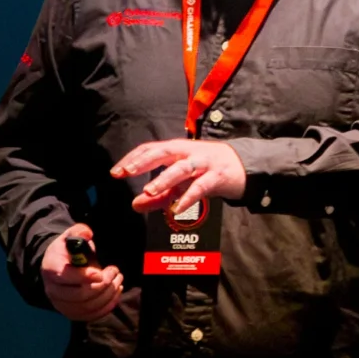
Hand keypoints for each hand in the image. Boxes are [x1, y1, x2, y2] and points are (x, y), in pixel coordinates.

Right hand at [41, 225, 122, 321]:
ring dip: (109, 294)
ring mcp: (62, 304)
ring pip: (88, 307)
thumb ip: (79, 232)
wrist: (61, 266)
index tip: (101, 272)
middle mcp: (52, 290)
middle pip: (80, 295)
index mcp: (51, 269)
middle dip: (103, 284)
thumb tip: (87, 233)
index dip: (84, 276)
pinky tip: (115, 291)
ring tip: (118, 279)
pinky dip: (108, 305)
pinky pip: (91, 315)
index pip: (65, 276)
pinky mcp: (72, 313)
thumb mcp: (71, 236)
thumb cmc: (68, 251)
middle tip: (115, 272)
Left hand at [112, 139, 246, 213]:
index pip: (150, 149)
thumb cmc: (207, 171)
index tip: (116, 172)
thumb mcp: (180, 182)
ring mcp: (204, 163)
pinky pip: (201, 186)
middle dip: (144, 161)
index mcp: (177, 150)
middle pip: (163, 152)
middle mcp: (188, 153)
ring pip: (182, 168)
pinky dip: (188, 197)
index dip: (132, 159)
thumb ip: (158, 195)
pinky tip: (177, 208)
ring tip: (149, 191)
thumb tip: (135, 205)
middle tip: (127, 172)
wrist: (242, 166)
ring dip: (165, 179)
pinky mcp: (217, 176)